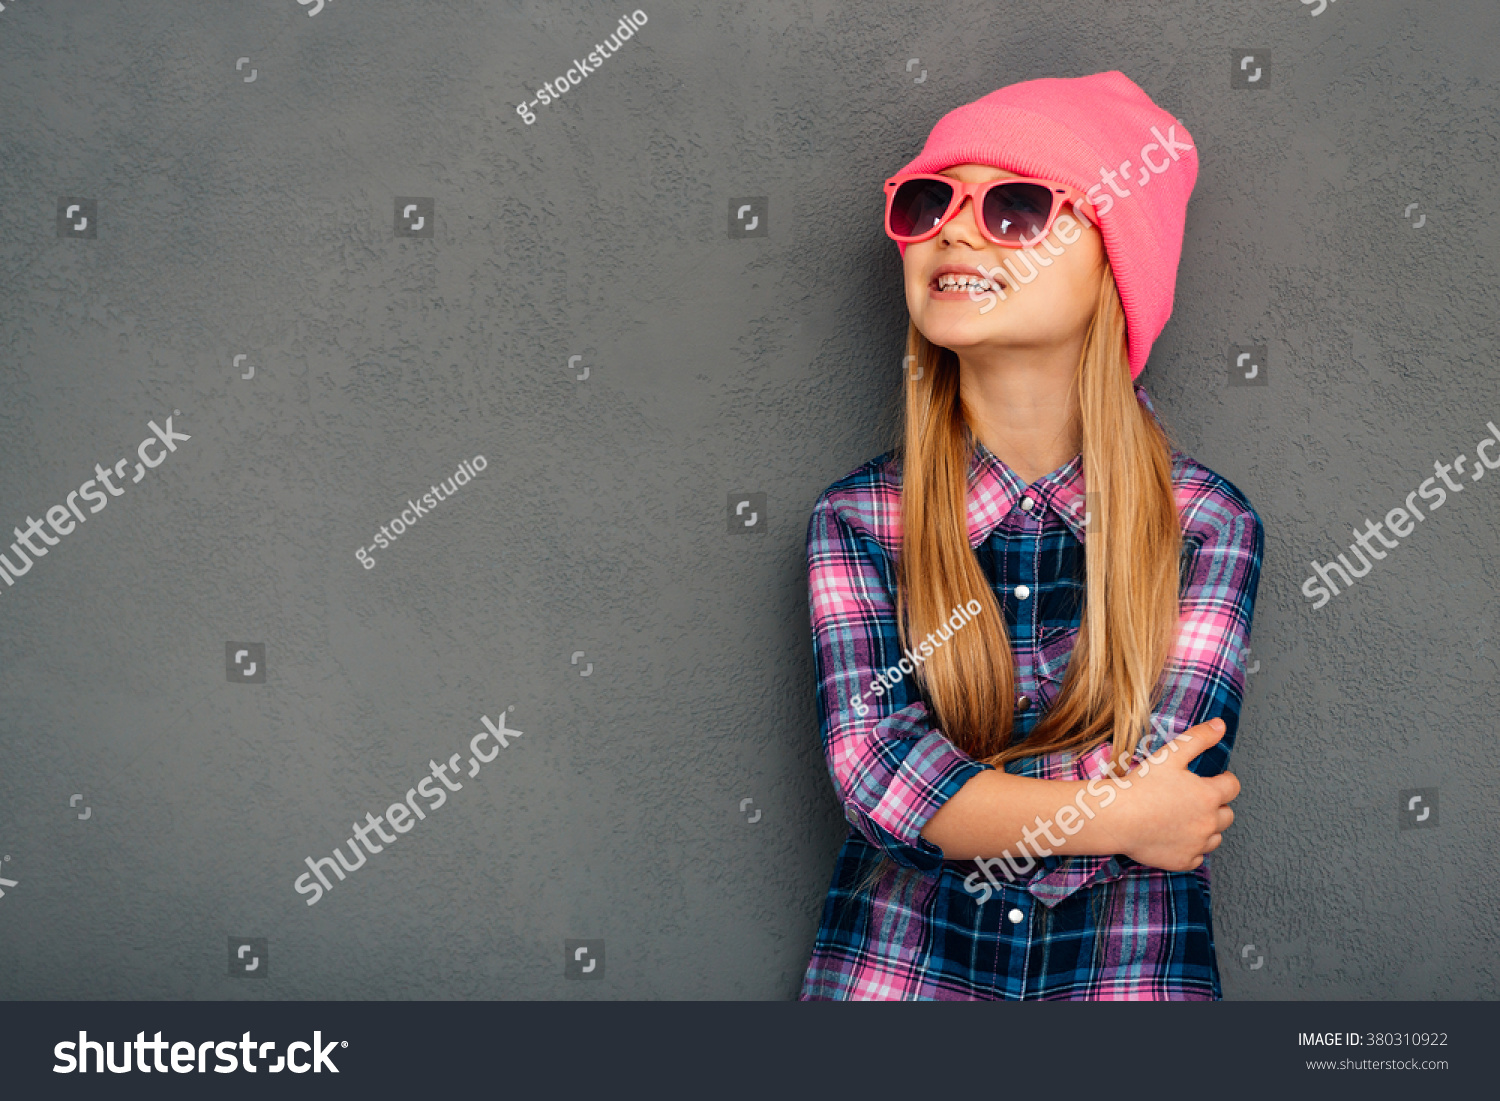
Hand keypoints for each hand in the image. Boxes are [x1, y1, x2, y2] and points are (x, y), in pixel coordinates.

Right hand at [1107, 718, 1239, 872]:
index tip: (1212, 779)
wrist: (1117, 818)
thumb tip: (1221, 725)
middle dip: (1216, 806)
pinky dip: (1191, 848)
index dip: (1224, 780)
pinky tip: (1174, 836)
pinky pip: (1197, 856)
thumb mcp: (1170, 755)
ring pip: (1215, 837)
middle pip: (1227, 815)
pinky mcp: (1183, 861)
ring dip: (1206, 828)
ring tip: (1184, 818)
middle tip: (1194, 799)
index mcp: (1208, 796)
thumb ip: (1199, 738)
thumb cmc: (1141, 786)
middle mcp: (1208, 822)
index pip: (1233, 787)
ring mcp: (1197, 844)